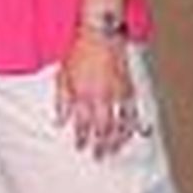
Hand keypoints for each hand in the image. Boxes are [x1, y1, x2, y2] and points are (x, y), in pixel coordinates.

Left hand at [55, 32, 138, 158]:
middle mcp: (101, 97)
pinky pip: (133, 114)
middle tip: (98, 157)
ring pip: (120, 125)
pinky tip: (132, 135)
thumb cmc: (78, 54)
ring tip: (114, 151)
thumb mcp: (62, 76)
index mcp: (82, 94)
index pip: (82, 124)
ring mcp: (117, 95)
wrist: (100, 36)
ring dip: (117, 141)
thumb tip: (59, 121)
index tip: (80, 148)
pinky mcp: (129, 90)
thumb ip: (61, 101)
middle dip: (100, 145)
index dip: (81, 138)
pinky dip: (133, 127)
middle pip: (102, 129)